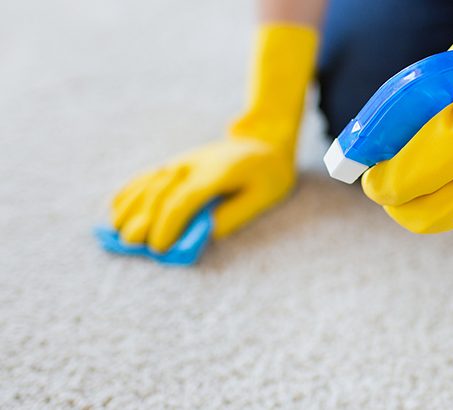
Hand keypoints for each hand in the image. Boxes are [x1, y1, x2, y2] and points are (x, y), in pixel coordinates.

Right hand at [111, 138, 293, 250]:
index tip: (159, 249)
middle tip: (133, 246)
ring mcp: (182, 162)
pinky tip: (116, 208)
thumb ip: (232, 216)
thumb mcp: (261, 198)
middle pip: (159, 194)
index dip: (167, 226)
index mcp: (216, 175)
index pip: (182, 201)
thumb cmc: (267, 176)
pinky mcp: (178, 162)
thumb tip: (201, 235)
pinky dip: (130, 190)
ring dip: (130, 208)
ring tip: (117, 232)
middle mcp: (193, 166)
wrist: (263, 142)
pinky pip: (148, 175)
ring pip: (148, 183)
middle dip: (143, 222)